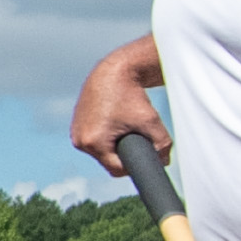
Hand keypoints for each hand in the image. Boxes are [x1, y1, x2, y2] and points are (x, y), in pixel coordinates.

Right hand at [66, 37, 166, 173]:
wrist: (113, 71)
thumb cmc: (131, 93)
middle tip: (137, 139)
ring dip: (113, 147)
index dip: (134, 165)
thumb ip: (162, 144)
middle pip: (107, 162)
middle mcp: (79, 140)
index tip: (144, 154)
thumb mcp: (151, 120)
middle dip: (123, 155)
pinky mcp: (75, 126)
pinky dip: (104, 138)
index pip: (117, 169)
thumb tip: (164, 162)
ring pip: (99, 152)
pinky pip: (92, 142)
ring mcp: (75, 133)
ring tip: (125, 130)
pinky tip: (114, 126)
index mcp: (93, 142)